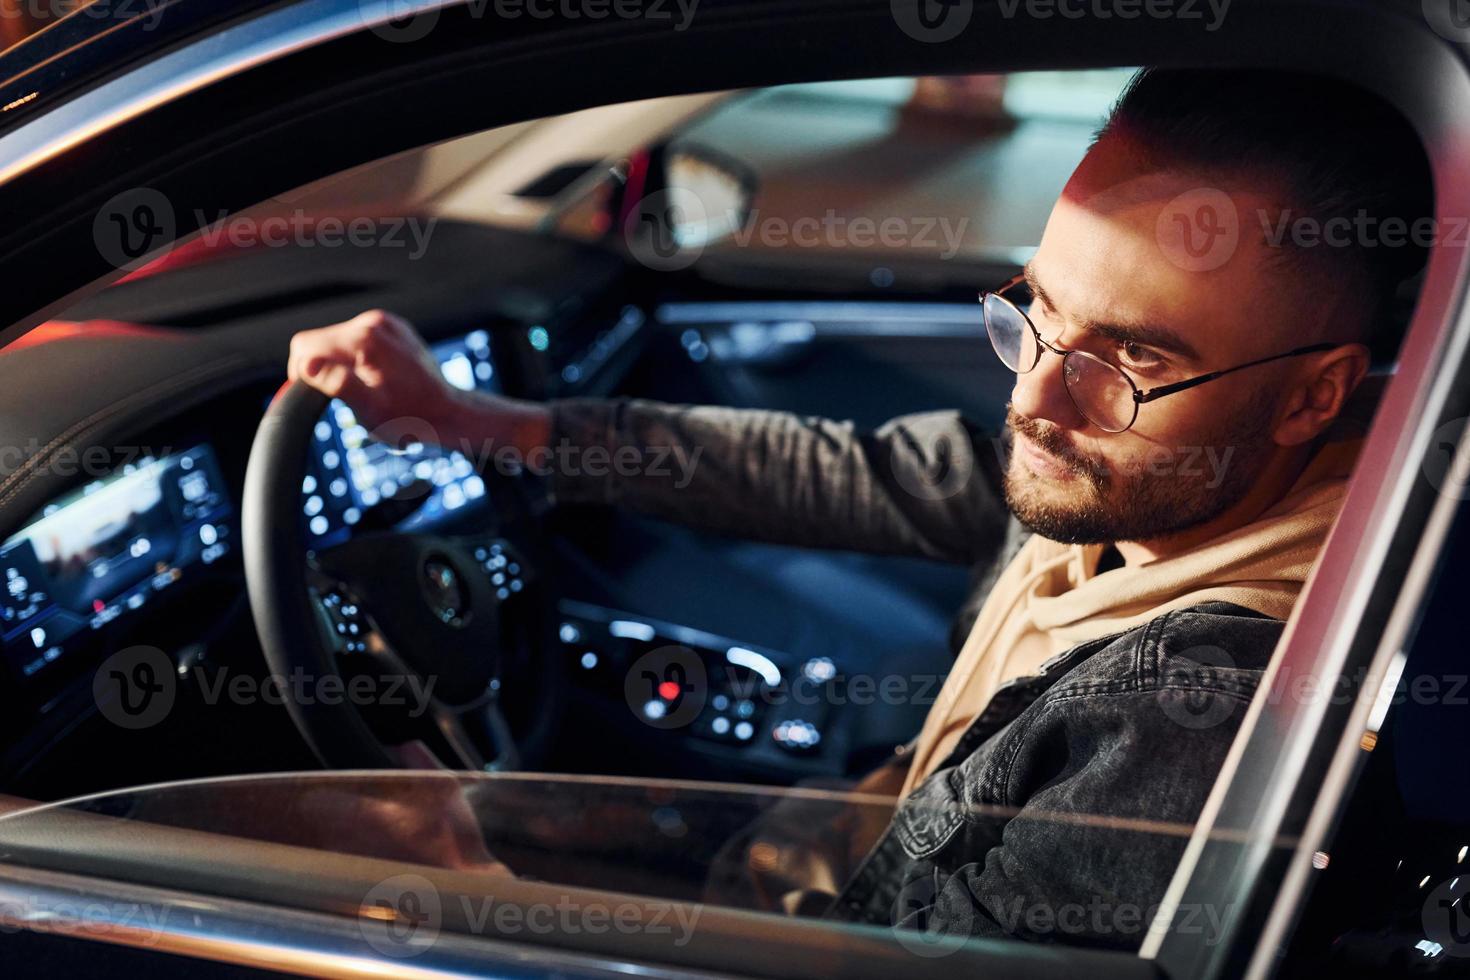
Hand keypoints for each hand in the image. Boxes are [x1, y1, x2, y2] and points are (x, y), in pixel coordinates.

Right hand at [288, 310, 548, 452]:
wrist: (448, 411)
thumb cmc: (411, 417)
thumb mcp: (370, 410)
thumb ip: (337, 384)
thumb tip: (308, 367)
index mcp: (364, 339)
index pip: (304, 345)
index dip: (300, 373)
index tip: (316, 395)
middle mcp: (373, 322)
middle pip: (317, 340)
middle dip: (320, 369)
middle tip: (340, 397)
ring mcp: (383, 322)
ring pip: (334, 339)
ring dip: (337, 364)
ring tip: (360, 388)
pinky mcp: (390, 328)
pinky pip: (354, 339)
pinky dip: (353, 358)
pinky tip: (370, 377)